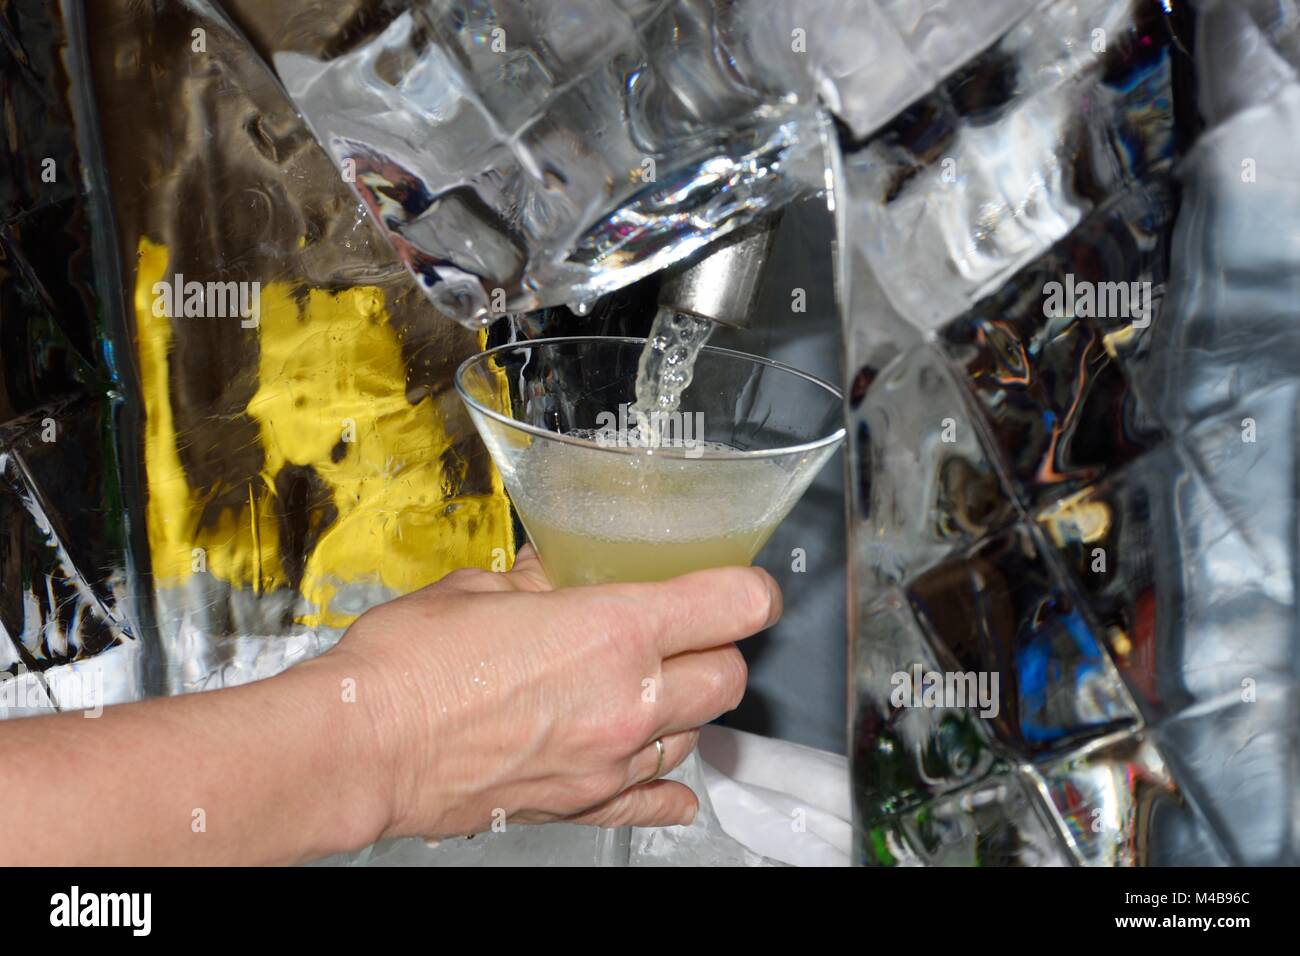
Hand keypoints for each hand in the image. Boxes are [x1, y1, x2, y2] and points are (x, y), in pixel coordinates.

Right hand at [324, 546, 781, 840]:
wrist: (364, 746)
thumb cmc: (410, 664)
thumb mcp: (484, 586)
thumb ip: (543, 580)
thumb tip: (563, 574)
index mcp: (613, 630)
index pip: (732, 605)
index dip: (751, 590)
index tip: (747, 587)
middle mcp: (627, 700)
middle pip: (727, 676)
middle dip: (720, 650)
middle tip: (693, 635)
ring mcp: (609, 761)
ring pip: (695, 737)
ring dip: (686, 711)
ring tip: (654, 692)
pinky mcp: (582, 804)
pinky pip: (653, 802)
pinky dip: (665, 788)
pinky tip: (666, 781)